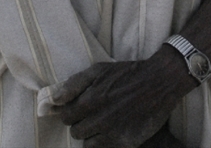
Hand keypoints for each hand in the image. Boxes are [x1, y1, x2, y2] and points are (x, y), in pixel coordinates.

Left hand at [50, 46, 193, 147]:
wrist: (158, 82)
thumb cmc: (126, 73)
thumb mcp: (98, 70)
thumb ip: (73, 84)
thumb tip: (53, 100)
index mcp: (90, 99)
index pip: (66, 116)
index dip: (70, 112)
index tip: (78, 109)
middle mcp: (99, 118)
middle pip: (76, 131)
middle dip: (80, 123)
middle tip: (92, 115)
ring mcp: (112, 133)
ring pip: (87, 144)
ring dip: (91, 135)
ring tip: (102, 123)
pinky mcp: (125, 143)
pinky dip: (104, 143)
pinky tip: (111, 131)